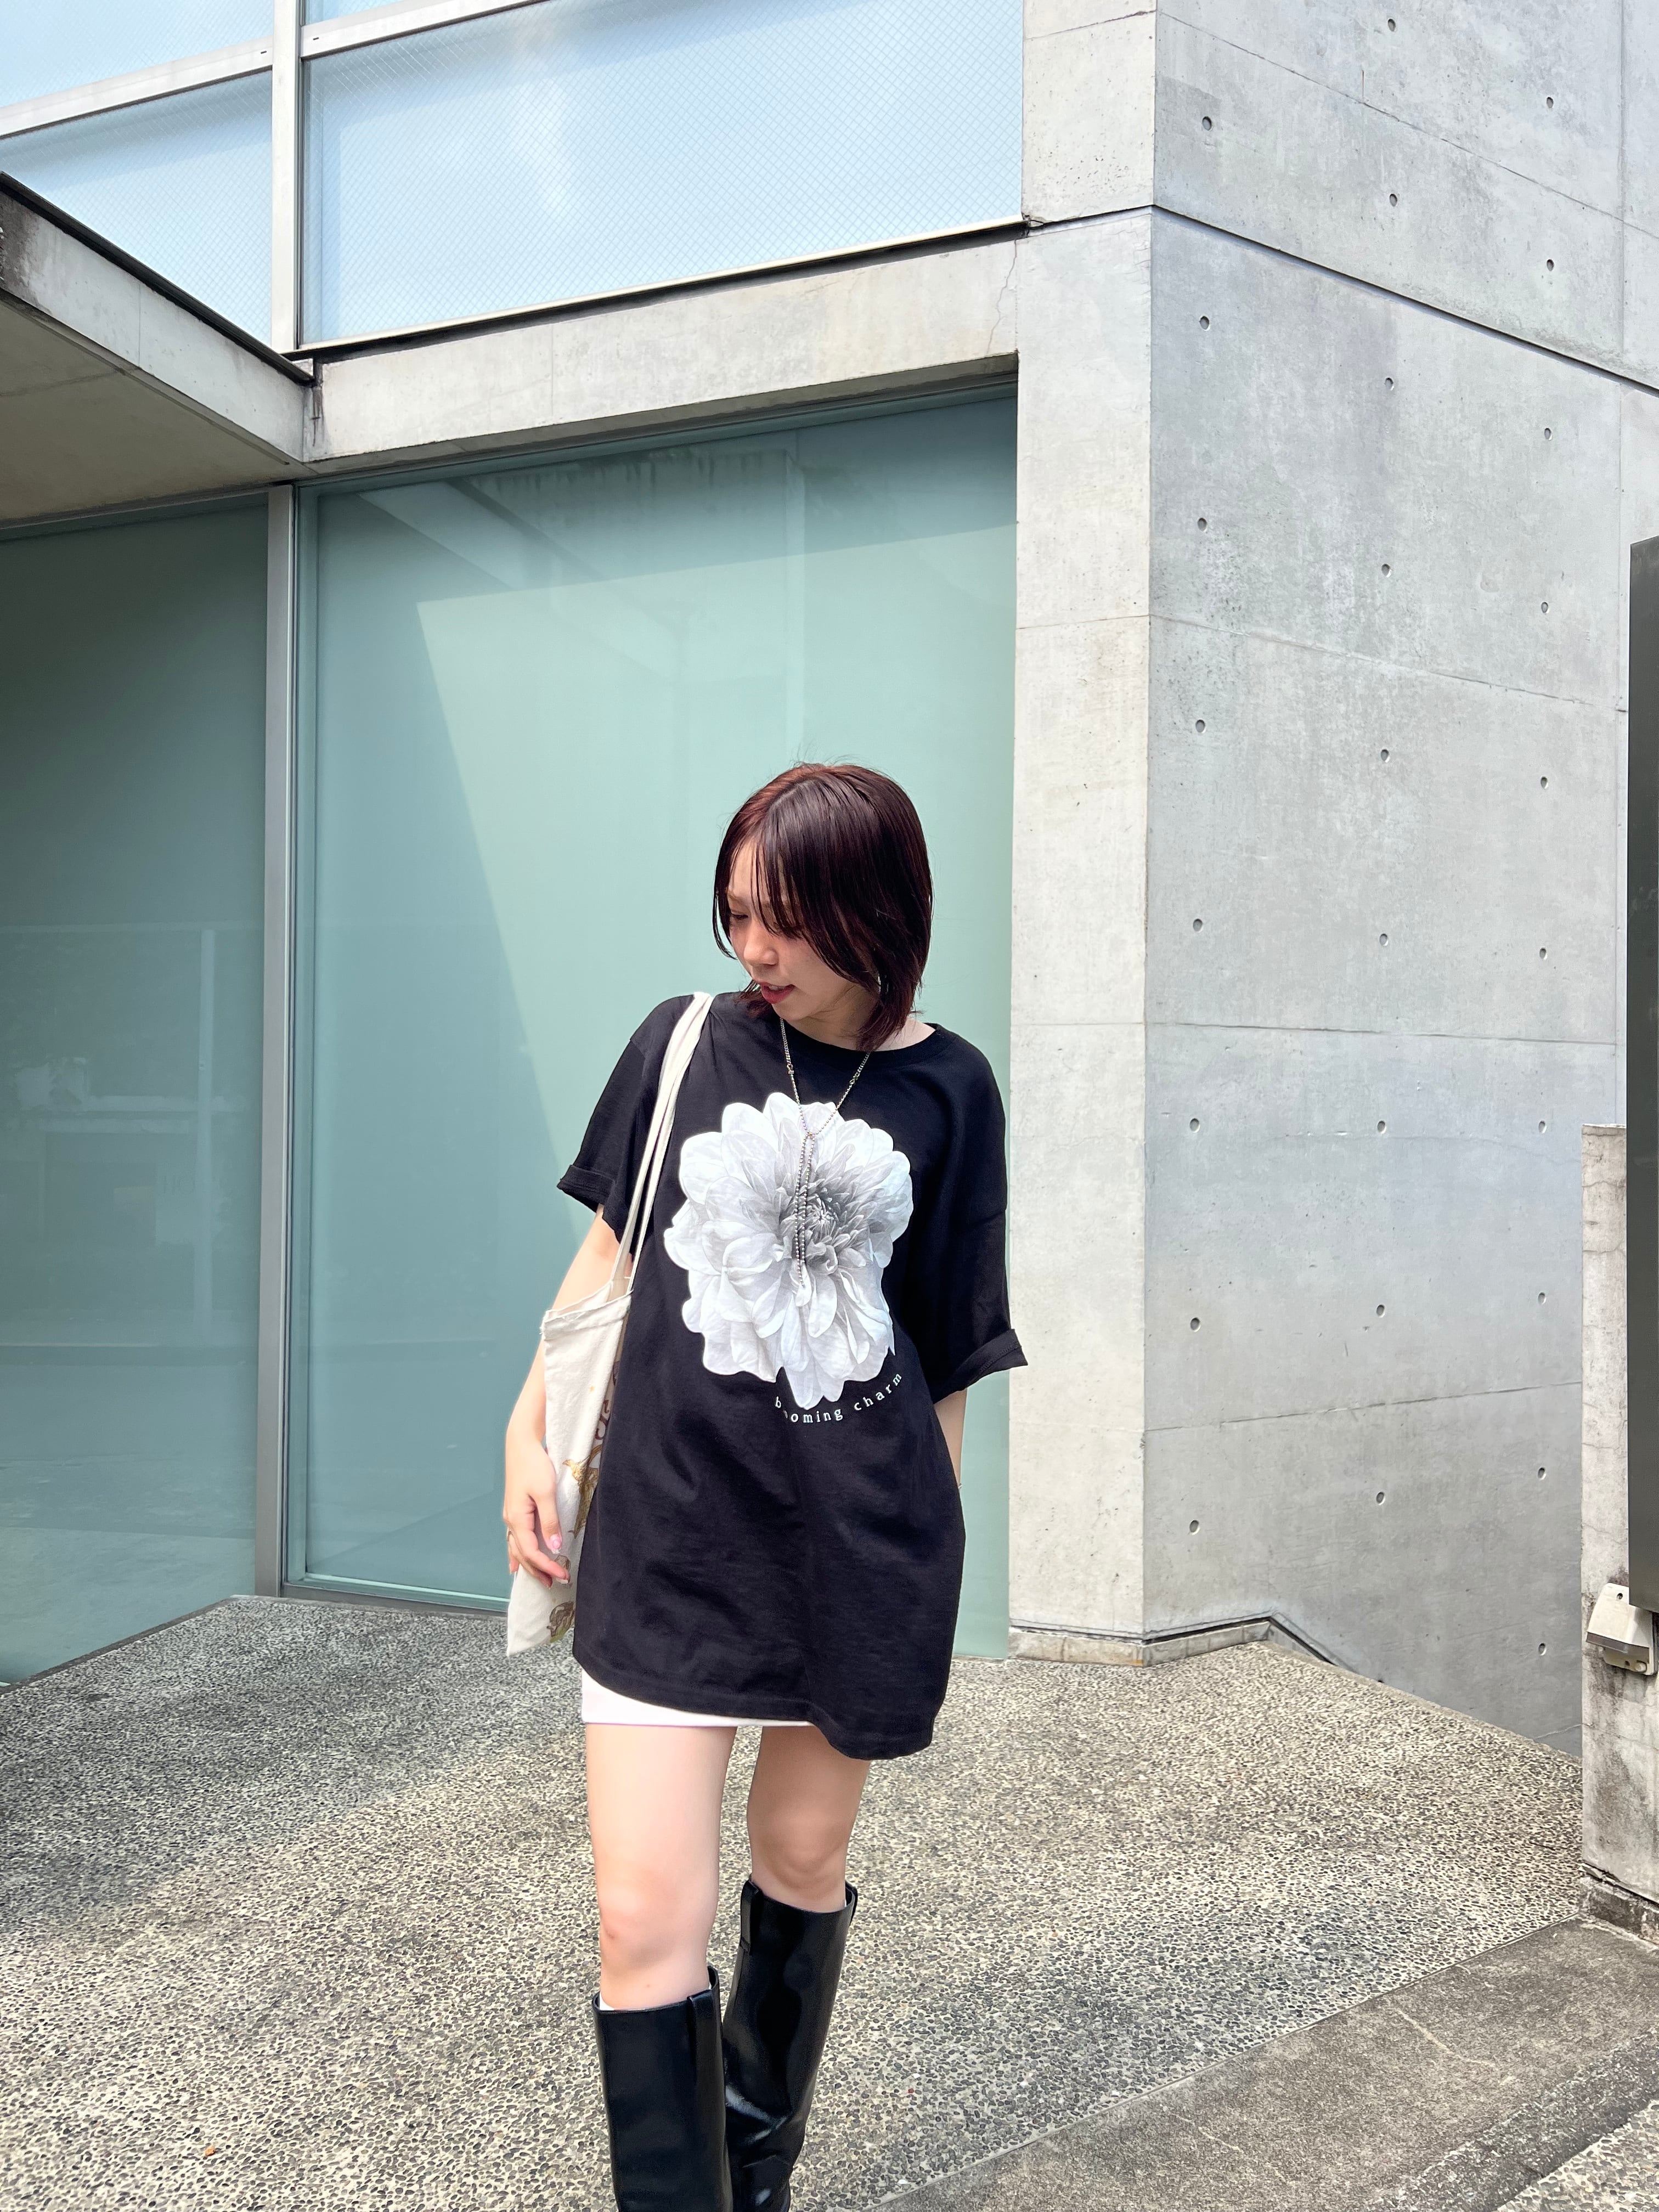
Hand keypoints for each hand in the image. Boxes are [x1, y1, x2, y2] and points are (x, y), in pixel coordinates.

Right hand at [504, 1419, 568, 1584]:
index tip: (562, 1574)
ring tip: (538, 1579)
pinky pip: (514, 1538)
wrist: (521, 1443)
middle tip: (554, 1583)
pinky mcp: (515, 1509)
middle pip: (523, 1554)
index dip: (547, 1566)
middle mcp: (510, 1520)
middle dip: (538, 1570)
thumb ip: (550, 1520)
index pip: (532, 1552)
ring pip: (517, 1548)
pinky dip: (517, 1553)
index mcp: (517, 1519)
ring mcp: (511, 1515)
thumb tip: (554, 1546)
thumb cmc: (534, 1464)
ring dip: (528, 1564)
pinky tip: (516, 1562)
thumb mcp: (546, 1492)